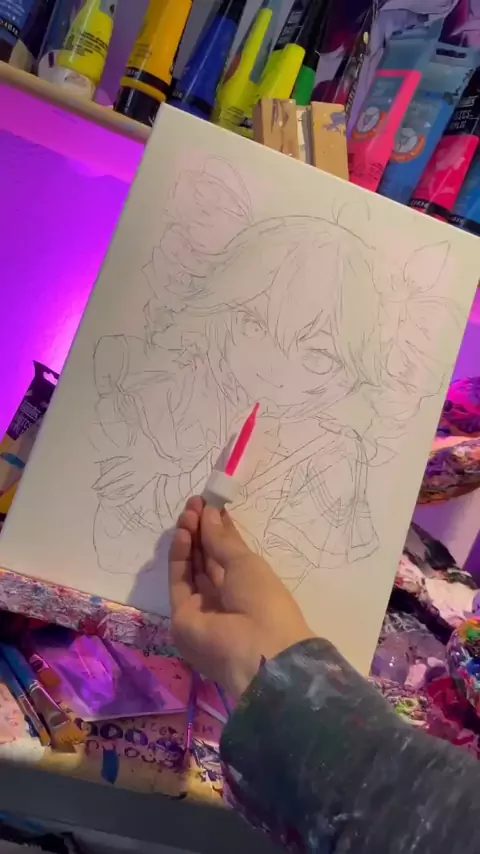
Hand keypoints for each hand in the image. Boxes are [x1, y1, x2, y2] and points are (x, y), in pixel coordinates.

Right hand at [169, 496, 313, 698]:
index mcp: (247, 587)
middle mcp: (224, 596)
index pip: (227, 554)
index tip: (210, 504)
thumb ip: (222, 539)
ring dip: (190, 539)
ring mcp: (202, 607)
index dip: (218, 528)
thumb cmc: (263, 600)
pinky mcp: (182, 616)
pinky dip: (180, 557)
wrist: (256, 649)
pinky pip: (180, 582)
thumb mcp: (246, 563)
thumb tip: (208, 512)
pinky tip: (185, 534)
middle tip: (195, 504)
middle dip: (201, 530)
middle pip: (207, 559)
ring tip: (188, 513)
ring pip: (191, 568)